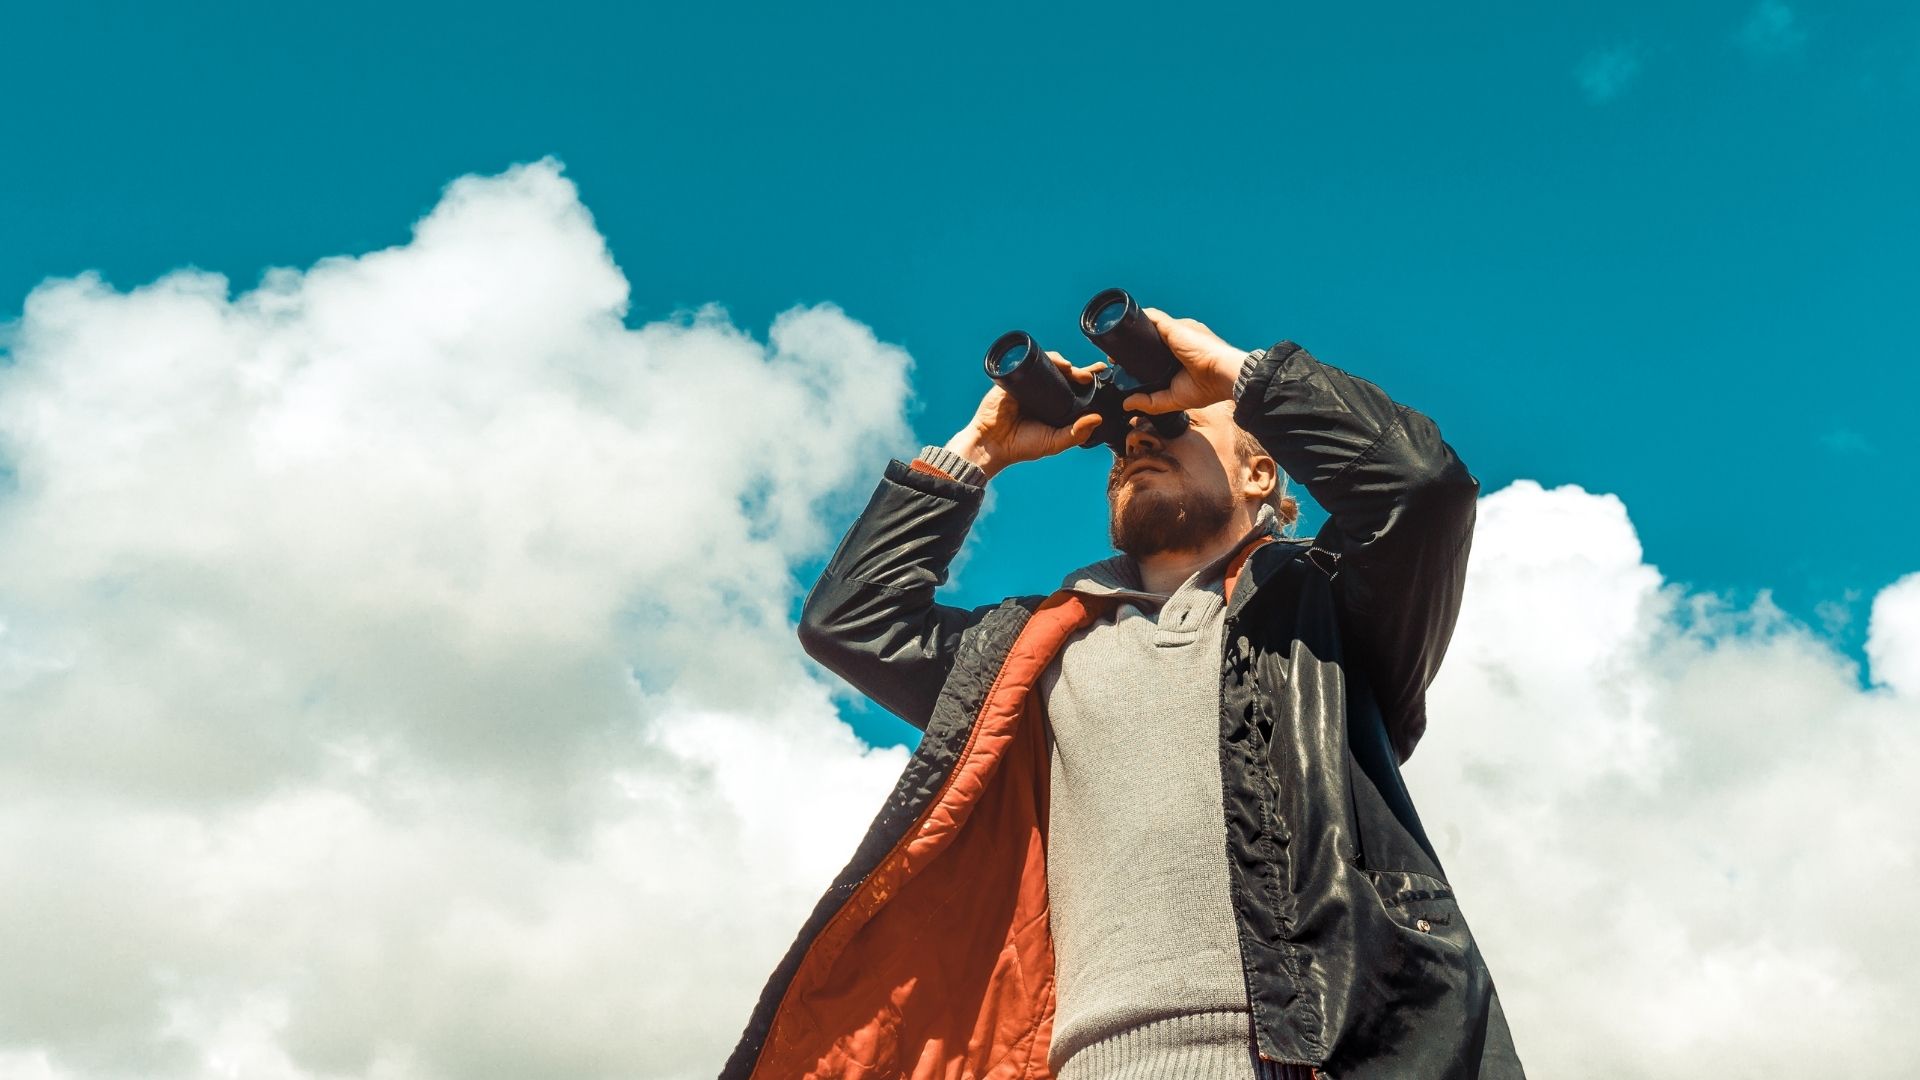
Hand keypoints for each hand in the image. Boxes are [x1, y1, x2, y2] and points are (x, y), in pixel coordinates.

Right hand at [945, 354, 1104, 478]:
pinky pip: (1030, 362)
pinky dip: (1044, 358)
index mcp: (1054, 406)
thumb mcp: (1055, 442)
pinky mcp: (1013, 378)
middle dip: (1078, 370)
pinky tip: (1055, 362)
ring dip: (1062, 362)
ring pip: (1048, 365)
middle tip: (1087, 374)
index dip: (1087, 380)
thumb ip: (1076, 433)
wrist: (992, 444)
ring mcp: (1028, 384)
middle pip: (1063, 374)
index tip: (1101, 373)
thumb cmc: (1022, 446)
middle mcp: (1042, 393)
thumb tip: (1098, 418)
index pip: (1074, 389)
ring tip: (1072, 368)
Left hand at [1119, 308, 1248, 413]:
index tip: (1123, 364)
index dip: (1139, 355)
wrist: (1224, 375)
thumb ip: (1150, 402)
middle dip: (1132, 344)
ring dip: (1132, 332)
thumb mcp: (1173, 398)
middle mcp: (1179, 338)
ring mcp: (1176, 330)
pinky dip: (1136, 320)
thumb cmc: (1208, 388)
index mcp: (1181, 353)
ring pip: (1149, 325)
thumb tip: (1127, 403)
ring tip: (1114, 342)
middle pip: (1151, 336)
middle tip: (1115, 357)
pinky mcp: (1173, 326)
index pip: (1157, 349)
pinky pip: (1151, 317)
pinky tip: (1122, 324)